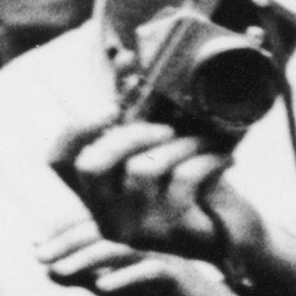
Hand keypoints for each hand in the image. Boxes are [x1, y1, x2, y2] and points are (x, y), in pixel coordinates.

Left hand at [33, 214, 258, 295]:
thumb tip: (46, 268)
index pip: (93, 223)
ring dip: (87, 258)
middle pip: (104, 229)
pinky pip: (151, 271)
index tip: (37, 247)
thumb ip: (84, 277)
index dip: (63, 231)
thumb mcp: (115, 288)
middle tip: (41, 256)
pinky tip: (101, 288)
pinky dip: (125, 278)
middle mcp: (148, 239)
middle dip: (67, 241)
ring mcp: (165, 255)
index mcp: (133, 237)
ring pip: (123, 247)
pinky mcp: (181, 276)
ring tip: (59, 271)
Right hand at [55, 114, 261, 272]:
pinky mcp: (172, 234)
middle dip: (130, 133)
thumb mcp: (162, 152)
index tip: (110, 108)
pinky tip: (226, 159)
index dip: (76, 130)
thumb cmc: (194, 186)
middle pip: (92, 165)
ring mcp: (137, 229)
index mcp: (96, 196)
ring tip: (206, 140)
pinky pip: (183, 179)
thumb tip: (126, 59)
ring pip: (144, 168)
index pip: (59, 161)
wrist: (236, 236)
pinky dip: (208, 160)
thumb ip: (138, 112)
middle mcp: (107, 216)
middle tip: (167, 127)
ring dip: (181, 143)